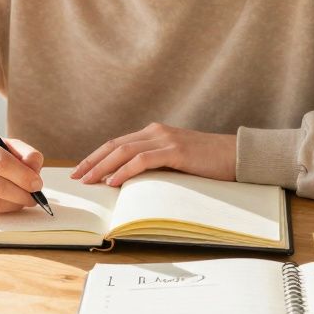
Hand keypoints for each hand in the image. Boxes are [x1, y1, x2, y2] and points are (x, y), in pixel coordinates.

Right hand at [0, 132, 44, 213]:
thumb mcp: (3, 144)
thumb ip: (24, 153)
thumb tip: (35, 171)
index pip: (0, 162)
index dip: (22, 176)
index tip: (37, 184)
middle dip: (21, 195)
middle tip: (34, 197)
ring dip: (14, 205)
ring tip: (23, 199)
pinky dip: (2, 210)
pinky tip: (8, 202)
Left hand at [70, 122, 236, 186]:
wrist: (237, 156)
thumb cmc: (208, 163)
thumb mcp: (176, 162)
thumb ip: (155, 165)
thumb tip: (129, 181)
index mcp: (154, 133)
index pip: (117, 144)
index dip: (96, 157)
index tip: (80, 171)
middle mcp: (156, 131)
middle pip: (114, 145)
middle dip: (92, 161)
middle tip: (75, 177)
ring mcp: (165, 139)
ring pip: (124, 151)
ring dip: (102, 167)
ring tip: (89, 181)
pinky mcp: (175, 150)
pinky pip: (143, 160)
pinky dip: (124, 170)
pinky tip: (113, 182)